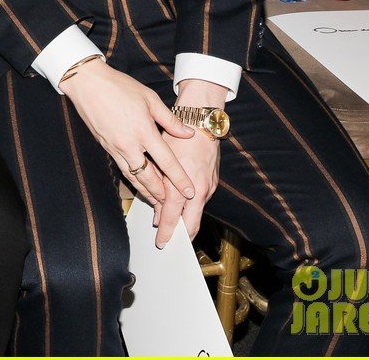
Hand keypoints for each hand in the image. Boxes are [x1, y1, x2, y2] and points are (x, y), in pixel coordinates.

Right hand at [59, 60, 197, 205]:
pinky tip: (139, 183)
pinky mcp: (105, 146)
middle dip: (162, 194)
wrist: (87, 84)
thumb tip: (187, 133)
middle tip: (173, 205)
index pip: (166, 161)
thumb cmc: (118, 86)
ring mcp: (115, 147)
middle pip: (149, 177)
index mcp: (143, 130)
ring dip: (146, 191)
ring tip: (157, 202)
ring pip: (133, 177)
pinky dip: (133, 180)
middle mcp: (129, 144)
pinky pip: (122, 169)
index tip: (190, 191)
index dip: (179, 179)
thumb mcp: (149, 98)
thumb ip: (170, 119)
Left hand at [151, 127, 219, 247]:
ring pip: (196, 214)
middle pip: (191, 223)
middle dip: (180, 236)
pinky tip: (181, 210)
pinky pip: (200, 202)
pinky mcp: (212, 183)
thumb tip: (156, 206)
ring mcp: (208, 187)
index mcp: (183, 185)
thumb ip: (159, 185)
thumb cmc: (178, 137)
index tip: (160, 242)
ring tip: (171, 229)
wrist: (202, 123)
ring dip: (185, 223)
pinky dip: (190, 210)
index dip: (165, 231)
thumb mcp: (163, 160)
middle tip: (169, 245)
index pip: (172, 216)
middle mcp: (199, 190)